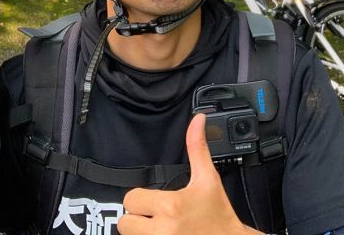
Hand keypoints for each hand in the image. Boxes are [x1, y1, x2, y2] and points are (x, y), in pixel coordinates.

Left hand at [117, 113, 261, 234]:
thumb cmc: (219, 214)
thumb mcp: (208, 179)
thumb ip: (197, 148)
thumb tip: (197, 119)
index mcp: (170, 206)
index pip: (131, 199)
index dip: (141, 199)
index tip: (155, 201)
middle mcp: (162, 230)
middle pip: (125, 222)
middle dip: (138, 219)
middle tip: (155, 216)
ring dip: (140, 233)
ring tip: (158, 228)